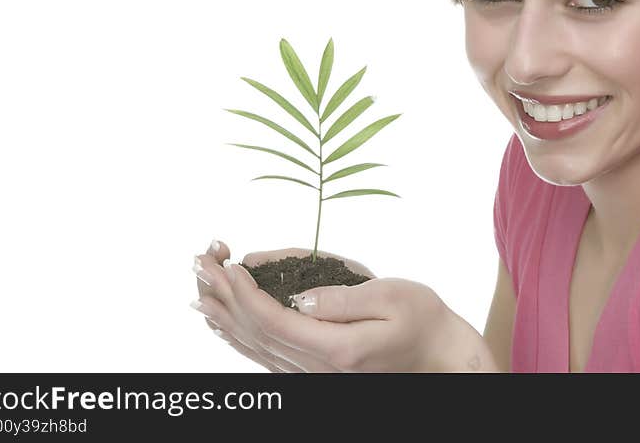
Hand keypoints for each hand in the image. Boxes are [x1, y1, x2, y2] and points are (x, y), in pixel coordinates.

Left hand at [191, 241, 497, 371]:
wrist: (440, 359)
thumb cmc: (423, 321)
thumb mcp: (392, 299)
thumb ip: (343, 298)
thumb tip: (298, 296)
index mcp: (338, 349)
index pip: (275, 321)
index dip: (245, 292)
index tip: (226, 264)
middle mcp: (319, 370)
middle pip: (256, 334)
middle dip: (223, 296)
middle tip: (199, 263)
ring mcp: (315, 376)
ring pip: (255, 348)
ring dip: (223, 316)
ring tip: (198, 287)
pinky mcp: (316, 372)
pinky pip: (266, 357)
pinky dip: (238, 337)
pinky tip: (223, 323)